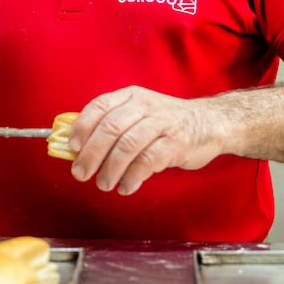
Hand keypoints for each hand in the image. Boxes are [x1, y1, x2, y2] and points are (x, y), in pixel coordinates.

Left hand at [67, 86, 221, 195]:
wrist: (210, 123)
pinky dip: (132, 177)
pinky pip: (148, 161)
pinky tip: (126, 187)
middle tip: (81, 173)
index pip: (99, 107)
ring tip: (103, 184)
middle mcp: (145, 105)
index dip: (82, 128)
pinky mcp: (176, 142)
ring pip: (127, 145)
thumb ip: (113, 126)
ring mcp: (162, 123)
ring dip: (111, 169)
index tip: (73, 148)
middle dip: (91, 154)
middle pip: (110, 128)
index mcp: (131, 96)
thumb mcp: (140, 114)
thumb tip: (79, 150)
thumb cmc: (167, 123)